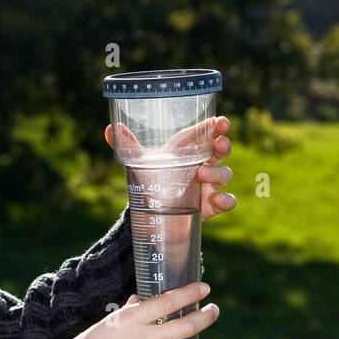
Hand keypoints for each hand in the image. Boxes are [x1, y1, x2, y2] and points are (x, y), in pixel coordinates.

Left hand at [104, 114, 235, 220]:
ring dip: (218, 172)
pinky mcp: (211, 206)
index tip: (220, 122)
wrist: (152, 216)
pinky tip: (216, 200)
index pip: (209, 133)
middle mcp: (204, 164)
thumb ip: (128, 146)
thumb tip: (110, 129)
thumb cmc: (151, 182)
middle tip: (219, 143)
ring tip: (202, 174)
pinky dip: (226, 200)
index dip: (218, 126)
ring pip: (226, 174)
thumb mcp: (140, 164)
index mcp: (190, 150)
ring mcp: (209, 185)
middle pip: (222, 150)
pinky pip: (228, 201)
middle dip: (224, 144)